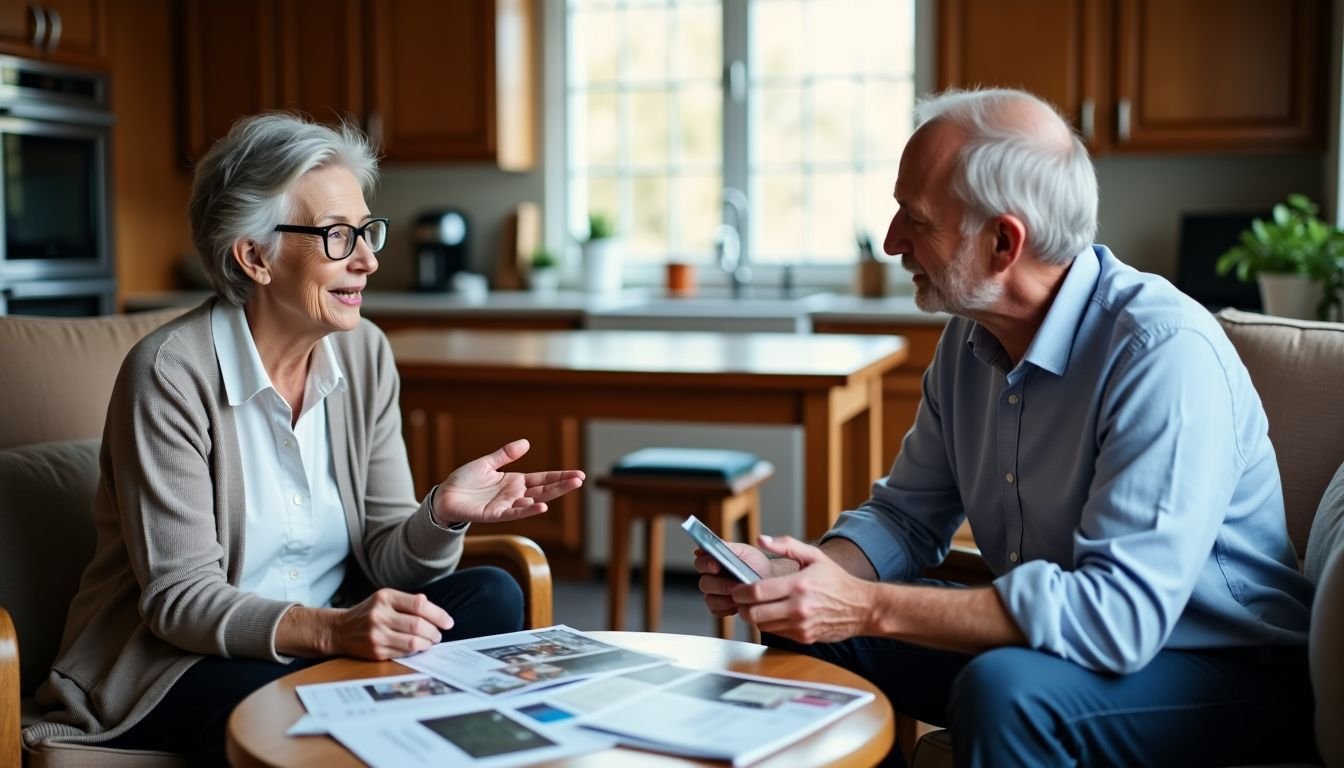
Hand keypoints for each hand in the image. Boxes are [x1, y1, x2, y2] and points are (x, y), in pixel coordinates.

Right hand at [330, 588, 453, 659]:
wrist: (340, 630)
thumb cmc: (369, 612)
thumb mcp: (385, 598)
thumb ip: (408, 602)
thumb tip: (433, 609)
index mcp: (385, 597)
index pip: (419, 605)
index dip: (438, 615)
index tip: (448, 622)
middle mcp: (380, 615)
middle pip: (418, 625)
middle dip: (435, 632)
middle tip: (439, 634)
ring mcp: (377, 635)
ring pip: (413, 642)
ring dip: (428, 643)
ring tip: (431, 641)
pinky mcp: (376, 651)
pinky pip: (404, 652)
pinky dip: (415, 650)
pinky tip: (418, 647)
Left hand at [432, 438, 584, 525]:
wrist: (444, 496)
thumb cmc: (464, 481)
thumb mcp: (487, 463)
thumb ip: (506, 455)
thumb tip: (526, 442)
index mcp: (515, 482)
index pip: (543, 479)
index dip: (560, 476)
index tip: (578, 474)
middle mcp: (515, 494)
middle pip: (544, 489)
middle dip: (563, 484)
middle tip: (581, 479)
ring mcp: (507, 505)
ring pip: (535, 500)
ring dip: (553, 494)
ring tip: (571, 485)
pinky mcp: (495, 514)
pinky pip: (515, 512)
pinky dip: (529, 510)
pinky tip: (542, 506)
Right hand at [693, 540, 790, 617]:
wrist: (770, 579)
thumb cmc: (756, 563)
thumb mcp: (744, 551)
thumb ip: (727, 547)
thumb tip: (711, 544)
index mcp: (713, 562)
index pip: (700, 563)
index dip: (706, 564)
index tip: (716, 566)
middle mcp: (711, 578)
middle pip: (704, 583)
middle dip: (719, 585)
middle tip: (735, 586)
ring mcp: (715, 594)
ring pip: (709, 599)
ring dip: (724, 599)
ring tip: (739, 597)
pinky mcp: (720, 607)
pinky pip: (716, 610)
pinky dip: (726, 608)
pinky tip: (737, 605)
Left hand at [734, 535, 874, 643]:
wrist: (861, 608)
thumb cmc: (837, 581)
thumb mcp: (815, 556)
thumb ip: (787, 545)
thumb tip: (762, 540)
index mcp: (799, 585)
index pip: (757, 592)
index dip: (741, 591)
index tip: (737, 588)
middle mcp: (798, 608)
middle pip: (754, 613)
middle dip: (742, 606)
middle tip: (741, 599)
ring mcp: (800, 625)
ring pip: (762, 625)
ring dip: (755, 616)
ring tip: (757, 605)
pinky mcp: (803, 637)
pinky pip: (776, 632)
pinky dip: (770, 624)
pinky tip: (774, 613)